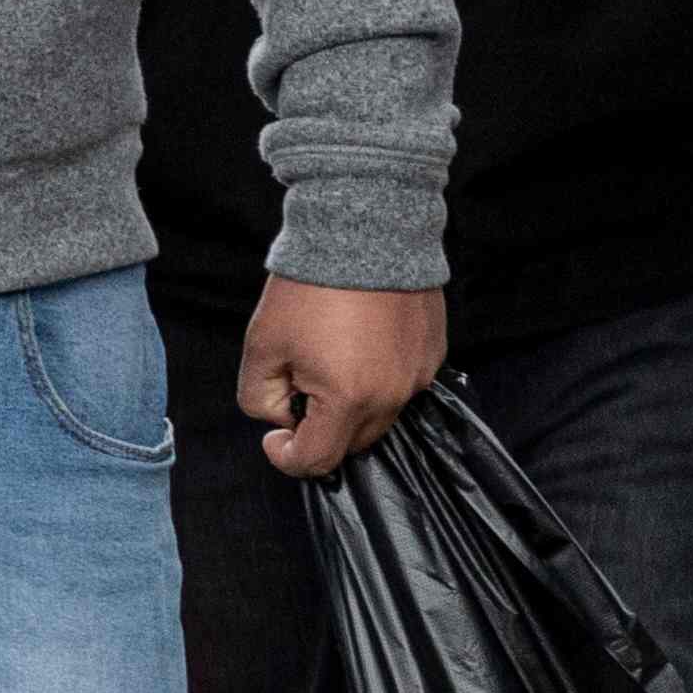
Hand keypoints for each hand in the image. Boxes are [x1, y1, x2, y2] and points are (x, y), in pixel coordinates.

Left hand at [240, 276, 443, 480]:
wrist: (364, 232)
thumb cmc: (309, 289)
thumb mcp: (262, 347)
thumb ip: (260, 398)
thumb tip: (283, 416)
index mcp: (349, 400)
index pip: (318, 460)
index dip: (287, 457)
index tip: (274, 436)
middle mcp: (393, 396)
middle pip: (350, 443)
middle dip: (318, 428)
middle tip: (297, 384)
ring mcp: (419, 375)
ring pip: (378, 416)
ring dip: (349, 405)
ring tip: (327, 359)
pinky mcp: (432, 353)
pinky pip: (400, 385)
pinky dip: (375, 380)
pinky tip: (356, 343)